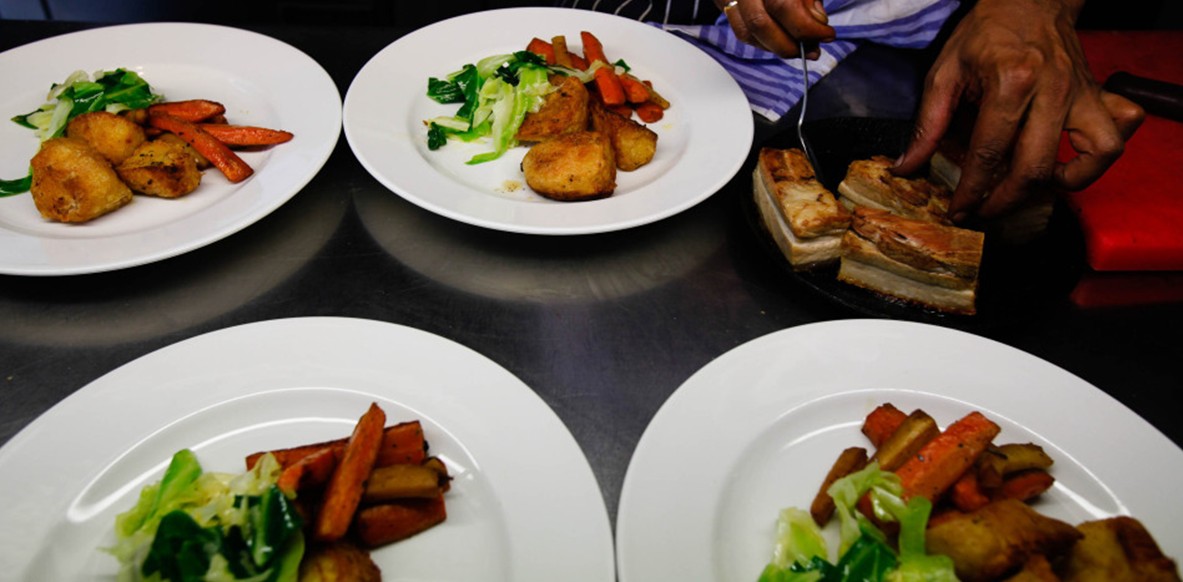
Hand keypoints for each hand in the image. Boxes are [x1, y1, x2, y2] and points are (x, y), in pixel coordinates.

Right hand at [717, 0, 835, 58]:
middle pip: (759, 23)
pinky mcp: (724, 1)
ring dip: (777, 47)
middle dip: (790, 44)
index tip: (826, 33)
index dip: (806, 27)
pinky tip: (781, 40)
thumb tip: (817, 20)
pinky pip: (740, 30)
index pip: (782, 5)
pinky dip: (763, 42)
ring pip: (747, 32)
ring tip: (800, 47)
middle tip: (813, 48)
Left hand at [892, 0, 1144, 220]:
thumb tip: (907, 167)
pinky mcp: (1097, 95)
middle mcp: (1052, 90)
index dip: (971, 190)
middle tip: (984, 210)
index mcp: (1010, 81)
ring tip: (1028, 187)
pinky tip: (1066, 166)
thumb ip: (928, 124)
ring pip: (1092, 156)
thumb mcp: (946, 71)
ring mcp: (1081, 93)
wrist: (1030, 0)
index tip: (958, 210)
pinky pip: (1115, 136)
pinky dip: (1094, 161)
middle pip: (1035, 167)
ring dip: (1060, 184)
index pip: (989, 152)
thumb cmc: (986, 33)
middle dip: (1005, 200)